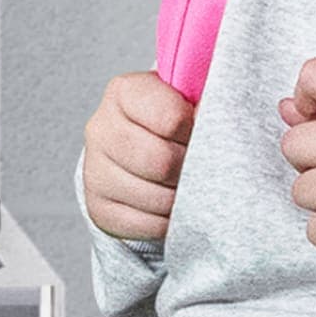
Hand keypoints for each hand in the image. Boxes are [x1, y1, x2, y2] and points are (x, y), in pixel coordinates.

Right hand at [82, 70, 193, 240]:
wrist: (142, 154)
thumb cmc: (174, 124)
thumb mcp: (189, 100)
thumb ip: (206, 102)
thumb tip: (220, 116)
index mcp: (124, 92)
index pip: (171, 117)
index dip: (196, 129)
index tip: (201, 130)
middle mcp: (101, 128)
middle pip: (161, 161)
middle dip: (190, 168)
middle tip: (199, 164)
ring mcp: (95, 170)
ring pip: (155, 197)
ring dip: (182, 197)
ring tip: (188, 184)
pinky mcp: (99, 207)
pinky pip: (146, 224)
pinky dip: (169, 221)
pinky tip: (172, 205)